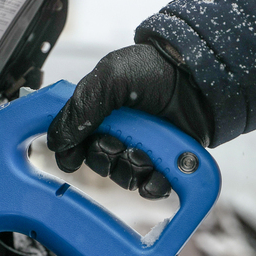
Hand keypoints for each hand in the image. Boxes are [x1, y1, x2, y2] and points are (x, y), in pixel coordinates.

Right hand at [46, 43, 212, 198]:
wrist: (201, 76)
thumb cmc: (155, 69)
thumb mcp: (108, 79)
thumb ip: (78, 110)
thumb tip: (55, 142)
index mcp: (98, 112)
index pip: (73, 141)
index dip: (71, 152)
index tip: (71, 157)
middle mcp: (118, 131)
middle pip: (97, 162)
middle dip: (104, 158)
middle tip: (116, 144)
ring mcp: (142, 147)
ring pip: (122, 177)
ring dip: (129, 170)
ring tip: (143, 154)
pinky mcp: (167, 161)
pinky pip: (151, 186)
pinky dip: (152, 184)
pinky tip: (158, 172)